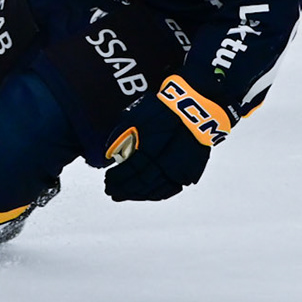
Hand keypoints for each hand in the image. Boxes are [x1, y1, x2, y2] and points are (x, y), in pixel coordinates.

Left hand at [103, 77, 228, 201]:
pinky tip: (147, 193)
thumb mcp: (135, 115)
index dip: (116, 180)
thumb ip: (120, 134)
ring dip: (137, 194)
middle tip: (111, 192)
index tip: (107, 181)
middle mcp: (162, 165)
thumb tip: (107, 153)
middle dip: (123, 190)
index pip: (127, 173)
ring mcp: (177, 171)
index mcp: (148, 151)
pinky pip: (170, 189)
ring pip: (153, 190)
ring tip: (124, 195)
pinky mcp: (189, 172)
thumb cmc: (162, 108)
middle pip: (139, 185)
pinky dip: (156, 194)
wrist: (194, 107)